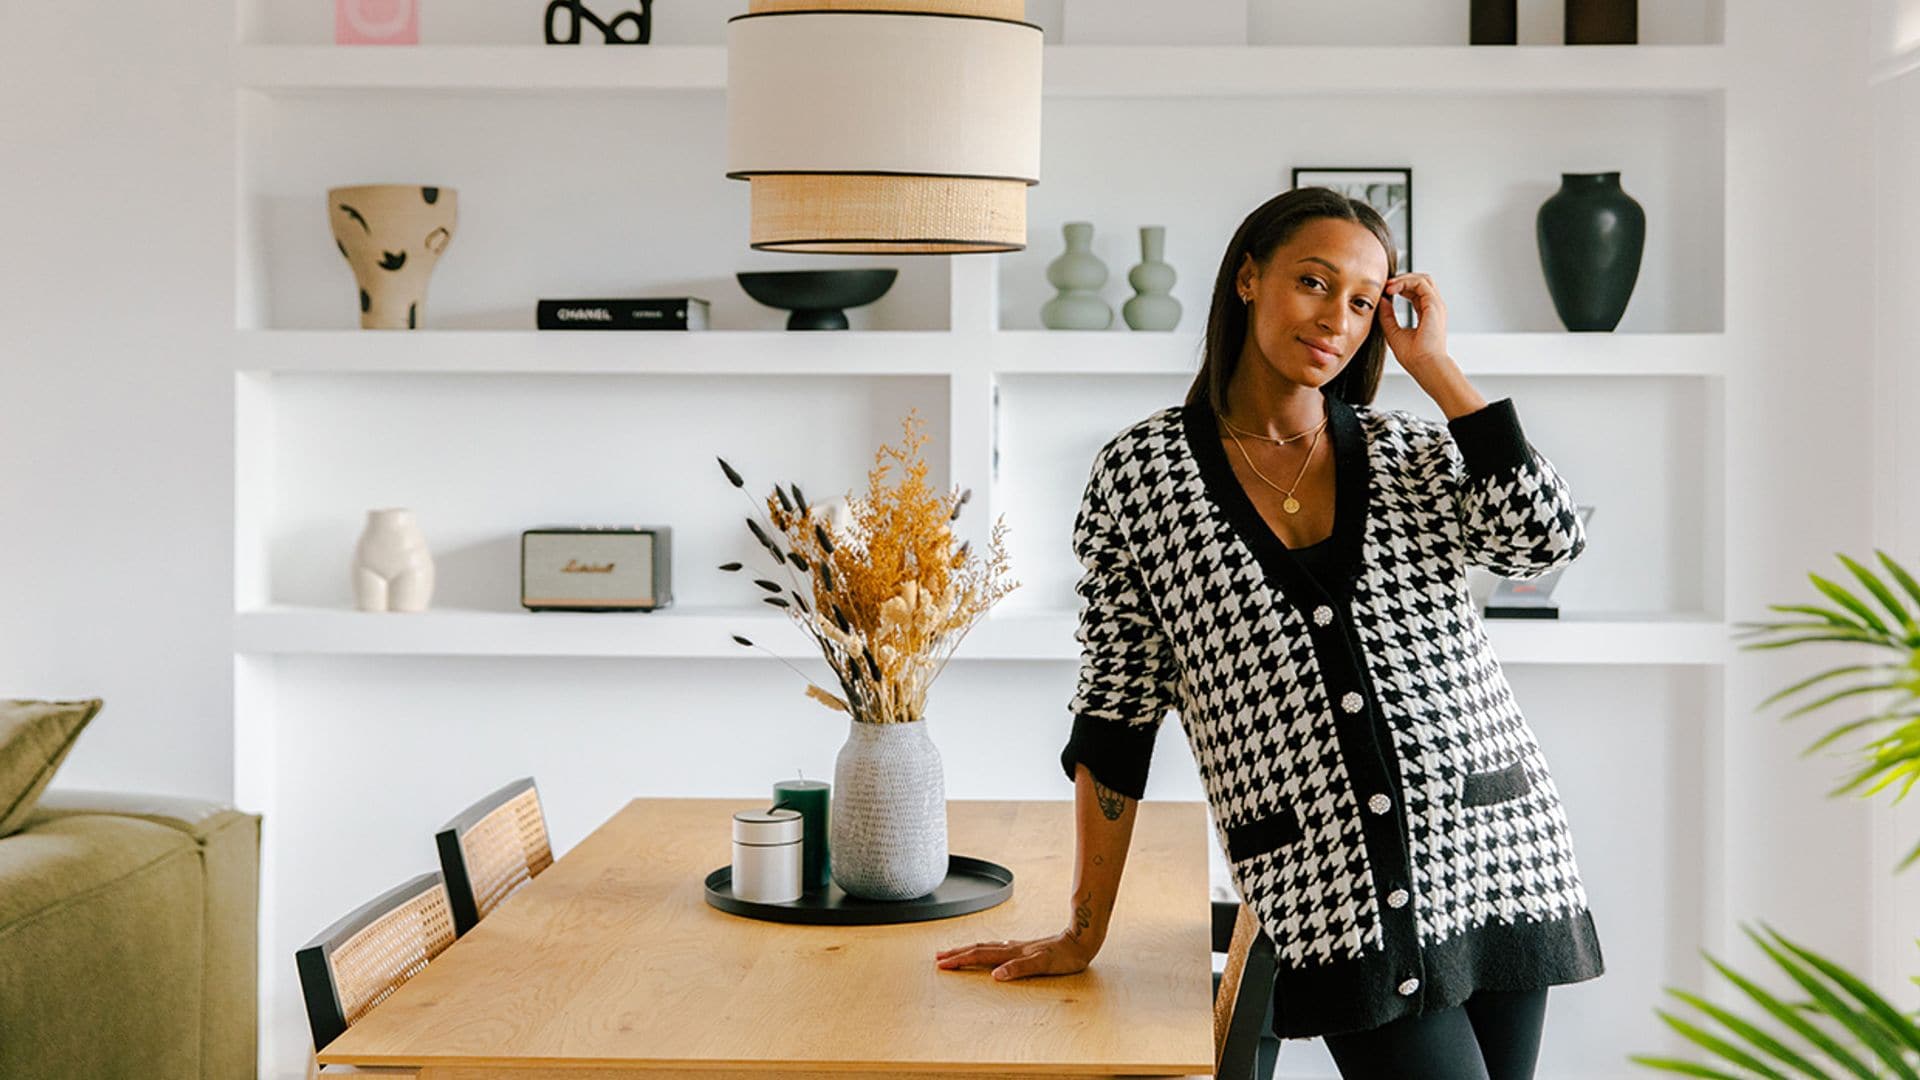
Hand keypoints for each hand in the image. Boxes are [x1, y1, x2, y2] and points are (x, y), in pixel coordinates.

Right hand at [934, 930, 1097, 980]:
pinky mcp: (1023, 949)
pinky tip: (985, 951)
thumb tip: (995, 975)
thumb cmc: (1064, 957)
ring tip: (954, 952)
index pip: (979, 955)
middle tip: (938, 957)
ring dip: (967, 950)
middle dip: (957, 953)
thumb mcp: (1043, 965)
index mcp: (1011, 952)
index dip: (960, 959)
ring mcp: (1016, 947)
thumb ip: (1019, 968)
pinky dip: (983, 950)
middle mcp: (1011, 948)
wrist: (1080, 941)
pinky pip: (995, 948)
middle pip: (977, 948)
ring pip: (985, 947)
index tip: (942, 964)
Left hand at [1376, 272, 1448, 372]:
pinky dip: (1406, 282)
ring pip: (1422, 279)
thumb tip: (1382, 301)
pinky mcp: (1434, 305)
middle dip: (1402, 279)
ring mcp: (1435, 306)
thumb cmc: (1414, 357)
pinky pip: (1421, 283)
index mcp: (1426, 314)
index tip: (1384, 291)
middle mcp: (1433, 308)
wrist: (1425, 366)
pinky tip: (1392, 289)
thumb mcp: (1393, 332)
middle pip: (1421, 282)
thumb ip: (1387, 316)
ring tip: (1388, 286)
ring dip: (1403, 278)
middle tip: (1385, 285)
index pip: (1415, 292)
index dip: (1400, 287)